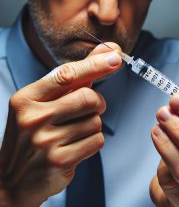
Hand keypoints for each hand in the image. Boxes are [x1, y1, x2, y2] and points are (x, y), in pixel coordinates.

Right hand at [0, 44, 121, 206]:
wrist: (14, 179)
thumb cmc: (33, 134)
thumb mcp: (44, 102)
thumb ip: (75, 76)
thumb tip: (107, 51)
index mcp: (27, 98)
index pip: (66, 75)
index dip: (95, 64)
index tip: (115, 57)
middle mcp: (33, 118)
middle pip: (88, 98)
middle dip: (96, 103)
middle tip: (88, 109)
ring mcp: (45, 141)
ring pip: (96, 121)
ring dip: (92, 124)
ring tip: (73, 132)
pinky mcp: (60, 160)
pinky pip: (96, 141)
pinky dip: (93, 141)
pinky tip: (75, 146)